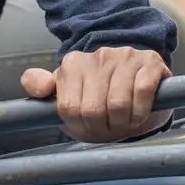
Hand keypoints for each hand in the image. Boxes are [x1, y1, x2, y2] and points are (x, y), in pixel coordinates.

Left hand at [21, 46, 170, 142]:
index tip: (88, 128)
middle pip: (93, 110)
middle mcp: (96, 56)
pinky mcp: (149, 62)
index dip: (80, 127)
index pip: (69, 108)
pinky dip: (141, 112)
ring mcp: (123, 56)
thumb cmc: (97, 88)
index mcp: (72, 64)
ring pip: (118, 105)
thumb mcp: (66, 88)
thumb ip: (40, 86)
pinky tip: (138, 113)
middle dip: (102, 128)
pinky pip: (142, 93)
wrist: (135, 74)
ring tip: (123, 121)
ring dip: (123, 123)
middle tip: (109, 129)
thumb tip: (35, 87)